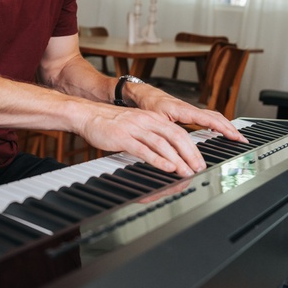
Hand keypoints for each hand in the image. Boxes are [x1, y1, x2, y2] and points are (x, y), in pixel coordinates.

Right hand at [76, 87, 247, 176]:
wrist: (87, 115)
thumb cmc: (110, 124)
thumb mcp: (136, 126)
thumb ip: (152, 138)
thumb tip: (168, 153)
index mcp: (153, 118)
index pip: (179, 132)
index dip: (193, 147)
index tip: (200, 161)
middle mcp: (147, 121)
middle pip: (176, 136)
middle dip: (191, 154)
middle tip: (199, 169)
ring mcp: (135, 129)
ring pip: (163, 144)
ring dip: (178, 159)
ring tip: (187, 172)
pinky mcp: (123, 138)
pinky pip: (144, 149)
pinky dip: (158, 159)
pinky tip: (167, 168)